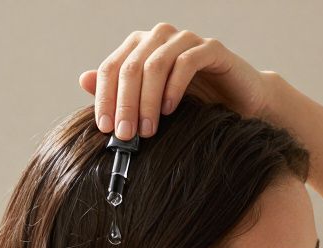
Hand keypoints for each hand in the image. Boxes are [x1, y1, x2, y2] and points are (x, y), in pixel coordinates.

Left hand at [78, 23, 277, 138]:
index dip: (104, 98)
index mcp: (138, 47)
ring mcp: (186, 39)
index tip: (104, 129)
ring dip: (147, 101)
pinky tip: (170, 110)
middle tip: (124, 135)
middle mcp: (159, 37)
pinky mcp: (211, 48)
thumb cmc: (190, 104)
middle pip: (130, 67)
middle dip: (124, 104)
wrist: (239, 104)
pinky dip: (174, 88)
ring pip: (155, 64)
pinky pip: (187, 62)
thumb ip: (118, 91)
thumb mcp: (148, 103)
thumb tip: (83, 79)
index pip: (111, 68)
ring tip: (147, 130)